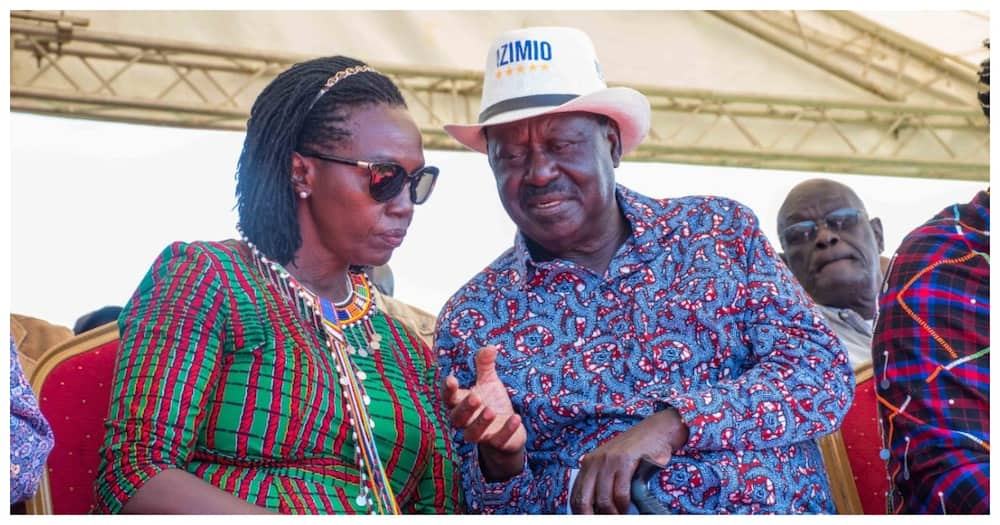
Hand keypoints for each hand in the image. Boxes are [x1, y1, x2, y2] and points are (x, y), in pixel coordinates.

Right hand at [441, 345, 526, 480]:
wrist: (508, 429)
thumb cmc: (492, 401)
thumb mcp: (489, 382)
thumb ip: (485, 365)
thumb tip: (490, 347)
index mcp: (461, 403)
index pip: (448, 398)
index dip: (448, 390)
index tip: (451, 379)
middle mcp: (466, 421)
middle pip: (457, 418)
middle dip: (465, 408)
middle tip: (475, 397)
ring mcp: (481, 434)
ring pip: (472, 434)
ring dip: (480, 423)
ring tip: (491, 411)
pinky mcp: (497, 443)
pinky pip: (498, 440)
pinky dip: (506, 430)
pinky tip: (516, 418)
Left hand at [570, 408, 688, 513]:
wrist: (656, 431)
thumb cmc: (636, 451)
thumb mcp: (612, 464)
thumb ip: (603, 482)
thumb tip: (598, 508)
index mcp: (588, 464)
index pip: (576, 495)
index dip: (580, 513)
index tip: (588, 520)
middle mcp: (594, 462)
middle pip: (584, 500)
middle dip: (591, 516)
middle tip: (606, 521)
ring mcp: (608, 461)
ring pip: (603, 499)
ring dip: (612, 513)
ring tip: (619, 515)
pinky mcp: (623, 461)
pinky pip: (620, 492)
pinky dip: (623, 505)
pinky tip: (627, 508)